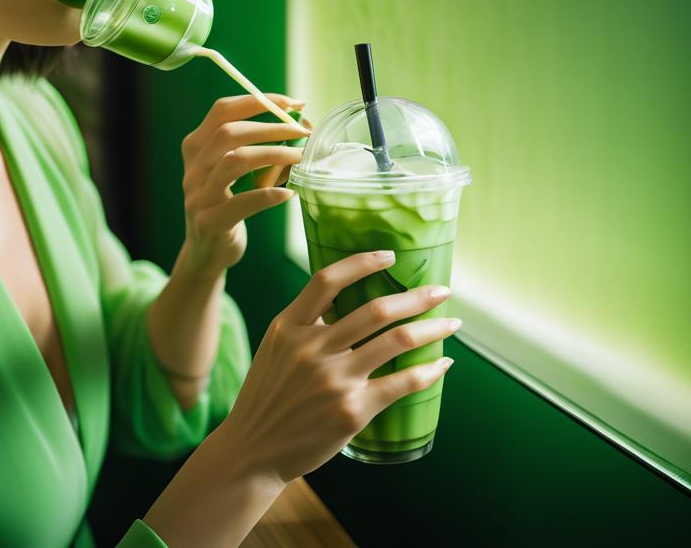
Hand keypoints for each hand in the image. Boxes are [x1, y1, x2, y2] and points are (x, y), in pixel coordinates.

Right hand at [180, 93, 312, 277]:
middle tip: (302, 132)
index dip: (258, 101)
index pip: (222, 110)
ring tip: (299, 157)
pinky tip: (288, 193)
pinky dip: (268, 195)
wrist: (208, 253)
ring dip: (273, 154)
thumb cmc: (229, 205)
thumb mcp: (236, 173)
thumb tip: (302, 126)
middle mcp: (193, 167)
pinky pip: (240, 203)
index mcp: (196, 147)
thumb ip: (257, 148)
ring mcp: (197, 195)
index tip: (293, 103)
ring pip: (234, 161)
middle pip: (228, 132)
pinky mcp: (208, 222)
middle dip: (270, 126)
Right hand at [220, 250, 459, 484]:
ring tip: (451, 324)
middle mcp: (312, 348)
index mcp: (289, 326)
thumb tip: (346, 301)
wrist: (254, 449)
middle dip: (416, 297)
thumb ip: (306, 324)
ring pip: (395, 342)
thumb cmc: (268, 395)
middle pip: (374, 310)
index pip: (327, 280)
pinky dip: (427, 371)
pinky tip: (442, 365)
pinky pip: (401, 383)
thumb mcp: (275, 347)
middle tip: (442, 291)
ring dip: (431, 329)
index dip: (362, 263)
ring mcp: (334, 380)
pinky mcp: (351, 411)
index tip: (390, 256)